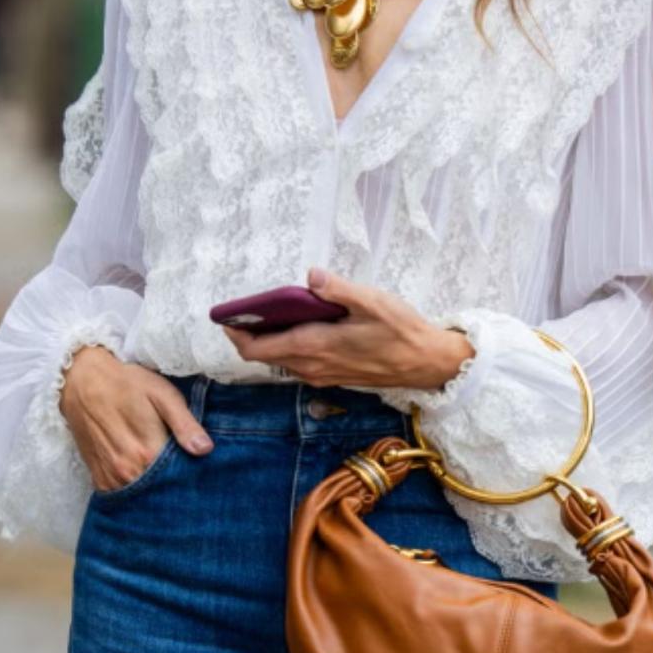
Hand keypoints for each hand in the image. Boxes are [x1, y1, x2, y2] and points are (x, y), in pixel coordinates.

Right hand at [59, 345, 214, 491]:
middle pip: (161, 490)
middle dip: (175, 485)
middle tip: (186, 473)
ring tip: (166, 475)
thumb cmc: (127, 384)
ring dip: (155, 490)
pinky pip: (122, 496)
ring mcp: (111, 478)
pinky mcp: (99, 479)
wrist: (83, 383)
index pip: (179, 477)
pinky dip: (136, 490)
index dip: (193, 474)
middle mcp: (127, 471)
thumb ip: (184, 423)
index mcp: (148, 451)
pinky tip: (144, 476)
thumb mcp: (162, 395)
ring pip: (142, 496)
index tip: (200, 469)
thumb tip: (206, 449)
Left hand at [219, 268, 475, 390]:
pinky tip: (302, 325)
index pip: (258, 349)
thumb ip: (337, 289)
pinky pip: (299, 363)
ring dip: (270, 340)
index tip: (226, 316)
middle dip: (250, 334)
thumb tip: (310, 276)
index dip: (236, 334)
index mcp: (315, 346)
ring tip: (271, 312)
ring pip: (282, 360)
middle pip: (265, 356)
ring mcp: (323, 375)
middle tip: (247, 308)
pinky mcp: (334, 376)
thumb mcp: (371, 301)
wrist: (426, 363)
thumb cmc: (400, 331)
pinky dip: (289, 346)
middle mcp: (312, 367)